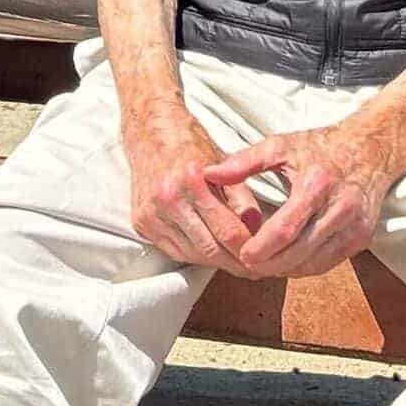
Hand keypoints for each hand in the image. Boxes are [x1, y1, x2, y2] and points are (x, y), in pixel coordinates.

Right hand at [124, 100, 263, 275]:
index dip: (251, 250)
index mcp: (191, 180)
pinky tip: (209, 251)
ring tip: (235, 262)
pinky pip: (174, 251)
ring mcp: (150, 212)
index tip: (265, 258)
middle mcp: (167, 198)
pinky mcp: (140, 223)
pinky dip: (194, 255)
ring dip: (216, 262)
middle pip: (210, 249)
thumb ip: (244, 202)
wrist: (151, 135)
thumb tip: (261, 237)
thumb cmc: (192, 149)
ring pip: (192, 255)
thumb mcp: (226, 167)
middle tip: (254, 270)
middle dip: (235, 263)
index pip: (229, 231)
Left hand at [203, 113, 405, 278]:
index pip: (285, 229)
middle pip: (299, 252)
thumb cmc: (319, 147)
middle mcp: (340, 209)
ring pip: (315, 262)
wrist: (369, 149)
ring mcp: (355, 226)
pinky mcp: (362, 237)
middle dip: (270, 264)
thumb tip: (209, 173)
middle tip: (245, 266)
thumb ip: (243, 161)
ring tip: (261, 266)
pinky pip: (329, 262)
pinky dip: (306, 267)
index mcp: (316, 185)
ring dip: (286, 269)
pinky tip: (286, 263)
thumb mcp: (279, 145)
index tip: (241, 254)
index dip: (261, 247)